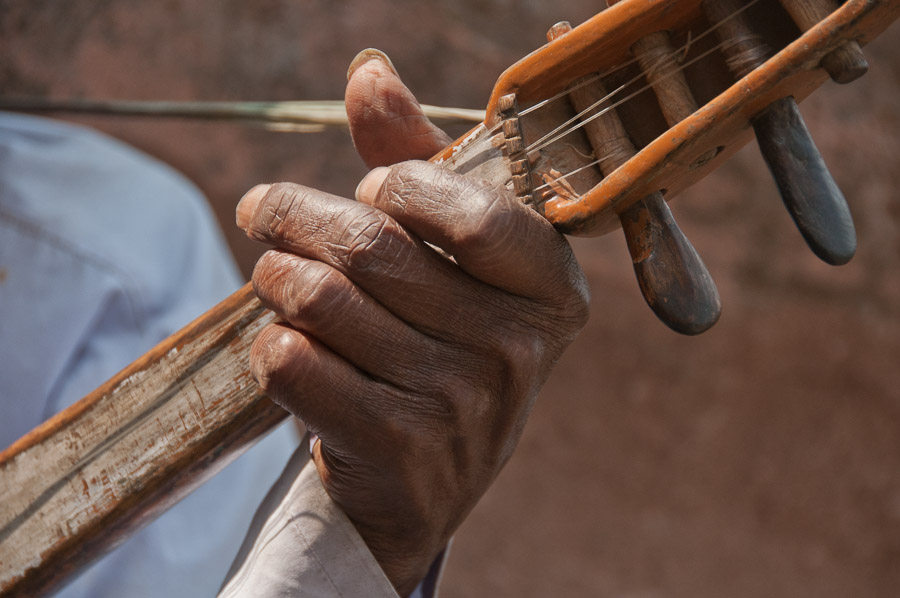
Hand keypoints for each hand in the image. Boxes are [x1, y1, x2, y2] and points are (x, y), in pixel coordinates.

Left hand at [235, 50, 588, 595]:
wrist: (429, 482)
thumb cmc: (441, 343)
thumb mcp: (453, 259)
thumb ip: (417, 163)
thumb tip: (371, 73)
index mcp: (551, 289)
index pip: (466, 206)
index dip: (397, 185)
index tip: (366, 188)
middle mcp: (518, 349)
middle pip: (371, 248)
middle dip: (295, 216)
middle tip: (263, 211)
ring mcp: (461, 405)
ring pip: (321, 302)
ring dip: (274, 278)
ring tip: (270, 276)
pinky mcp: (397, 448)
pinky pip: (295, 366)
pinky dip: (271, 346)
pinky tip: (282, 344)